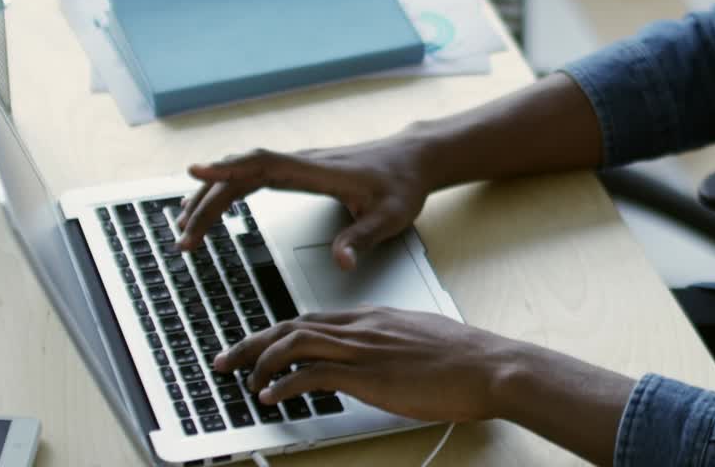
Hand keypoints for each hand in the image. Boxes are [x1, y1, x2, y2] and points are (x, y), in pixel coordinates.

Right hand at [177, 138, 432, 268]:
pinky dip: (225, 190)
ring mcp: (297, 164)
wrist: (413, 159)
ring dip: (211, 198)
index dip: (229, 169)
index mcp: (320, 171)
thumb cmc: (402, 186)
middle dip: (208, 203)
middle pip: (242, 174)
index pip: (265, 164)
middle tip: (184, 239)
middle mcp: (302, 163)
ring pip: (242, 174)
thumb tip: (341, 263)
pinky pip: (251, 176)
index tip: (194, 173)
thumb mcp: (391, 218)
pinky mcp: (296, 170)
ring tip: (183, 230)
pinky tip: (206, 207)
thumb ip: (362, 240)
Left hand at [212, 306, 514, 423]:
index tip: (257, 346)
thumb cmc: (464, 359)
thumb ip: (391, 344)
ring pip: (293, 343)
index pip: (313, 319)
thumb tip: (377, 360)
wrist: (488, 366)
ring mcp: (363, 348)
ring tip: (240, 379)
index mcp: (374, 317)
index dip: (278, 333)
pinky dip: (284, 384)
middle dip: (252, 342)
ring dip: (259, 361)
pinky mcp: (367, 373)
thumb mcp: (421, 341)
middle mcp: (362, 326)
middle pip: (292, 326)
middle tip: (226, 359)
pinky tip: (271, 396)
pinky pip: (311, 373)